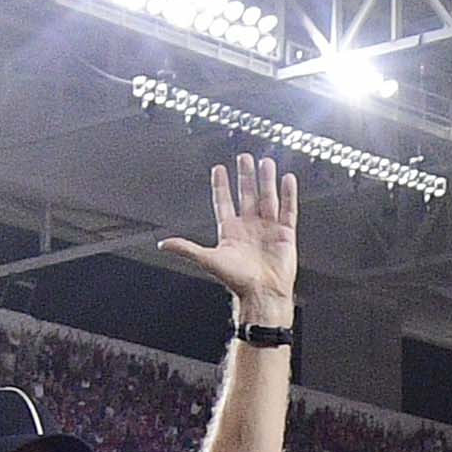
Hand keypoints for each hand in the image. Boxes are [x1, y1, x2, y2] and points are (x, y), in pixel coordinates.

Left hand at [154, 152, 298, 325]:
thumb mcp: (208, 260)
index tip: (219, 169)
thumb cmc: (238, 281)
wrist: (263, 293)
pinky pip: (287, 209)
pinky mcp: (285, 234)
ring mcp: (268, 228)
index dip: (221, 186)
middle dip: (245, 176)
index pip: (224, 202)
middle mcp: (250, 227)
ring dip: (266, 180)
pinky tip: (286, 180)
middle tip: (244, 158)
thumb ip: (186, 248)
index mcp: (231, 231)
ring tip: (266, 162)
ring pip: (267, 198)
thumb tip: (164, 243)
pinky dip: (288, 194)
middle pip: (247, 195)